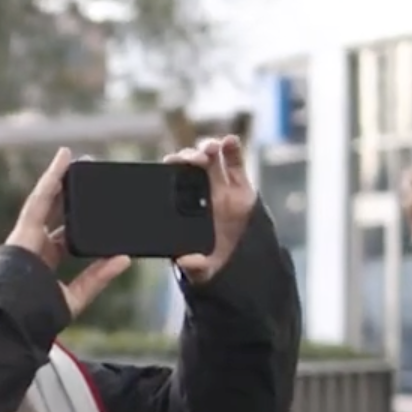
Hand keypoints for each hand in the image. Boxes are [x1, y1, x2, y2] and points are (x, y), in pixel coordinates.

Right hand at [5, 148, 132, 318]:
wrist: (12, 320)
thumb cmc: (38, 316)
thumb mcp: (76, 296)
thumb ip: (98, 278)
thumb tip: (124, 259)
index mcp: (46, 262)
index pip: (66, 236)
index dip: (80, 221)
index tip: (98, 209)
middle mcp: (35, 246)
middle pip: (56, 213)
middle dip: (70, 194)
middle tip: (88, 175)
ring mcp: (27, 235)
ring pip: (46, 200)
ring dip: (60, 178)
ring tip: (74, 159)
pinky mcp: (23, 227)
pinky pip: (40, 197)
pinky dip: (51, 177)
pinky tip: (63, 160)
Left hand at [171, 135, 256, 283]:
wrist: (240, 262)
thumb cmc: (212, 262)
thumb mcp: (203, 269)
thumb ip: (194, 266)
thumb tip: (184, 261)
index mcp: (185, 205)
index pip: (175, 180)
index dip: (172, 167)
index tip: (170, 162)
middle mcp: (201, 190)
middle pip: (192, 165)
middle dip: (190, 155)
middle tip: (192, 159)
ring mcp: (221, 185)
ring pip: (212, 159)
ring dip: (208, 148)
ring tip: (211, 148)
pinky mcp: (241, 184)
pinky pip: (235, 162)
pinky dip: (233, 149)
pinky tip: (230, 141)